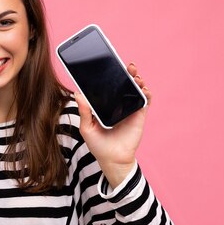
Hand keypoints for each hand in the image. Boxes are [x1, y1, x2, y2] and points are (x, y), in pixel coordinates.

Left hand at [75, 63, 150, 187]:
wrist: (112, 159)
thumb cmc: (98, 145)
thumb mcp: (87, 127)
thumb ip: (84, 111)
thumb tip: (77, 94)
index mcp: (106, 105)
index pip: (109, 87)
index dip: (111, 76)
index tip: (111, 65)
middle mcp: (119, 105)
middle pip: (124, 85)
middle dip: (127, 74)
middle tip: (128, 67)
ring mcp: (130, 109)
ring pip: (136, 90)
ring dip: (138, 80)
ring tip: (135, 76)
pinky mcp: (139, 116)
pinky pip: (145, 101)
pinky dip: (146, 93)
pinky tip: (143, 89)